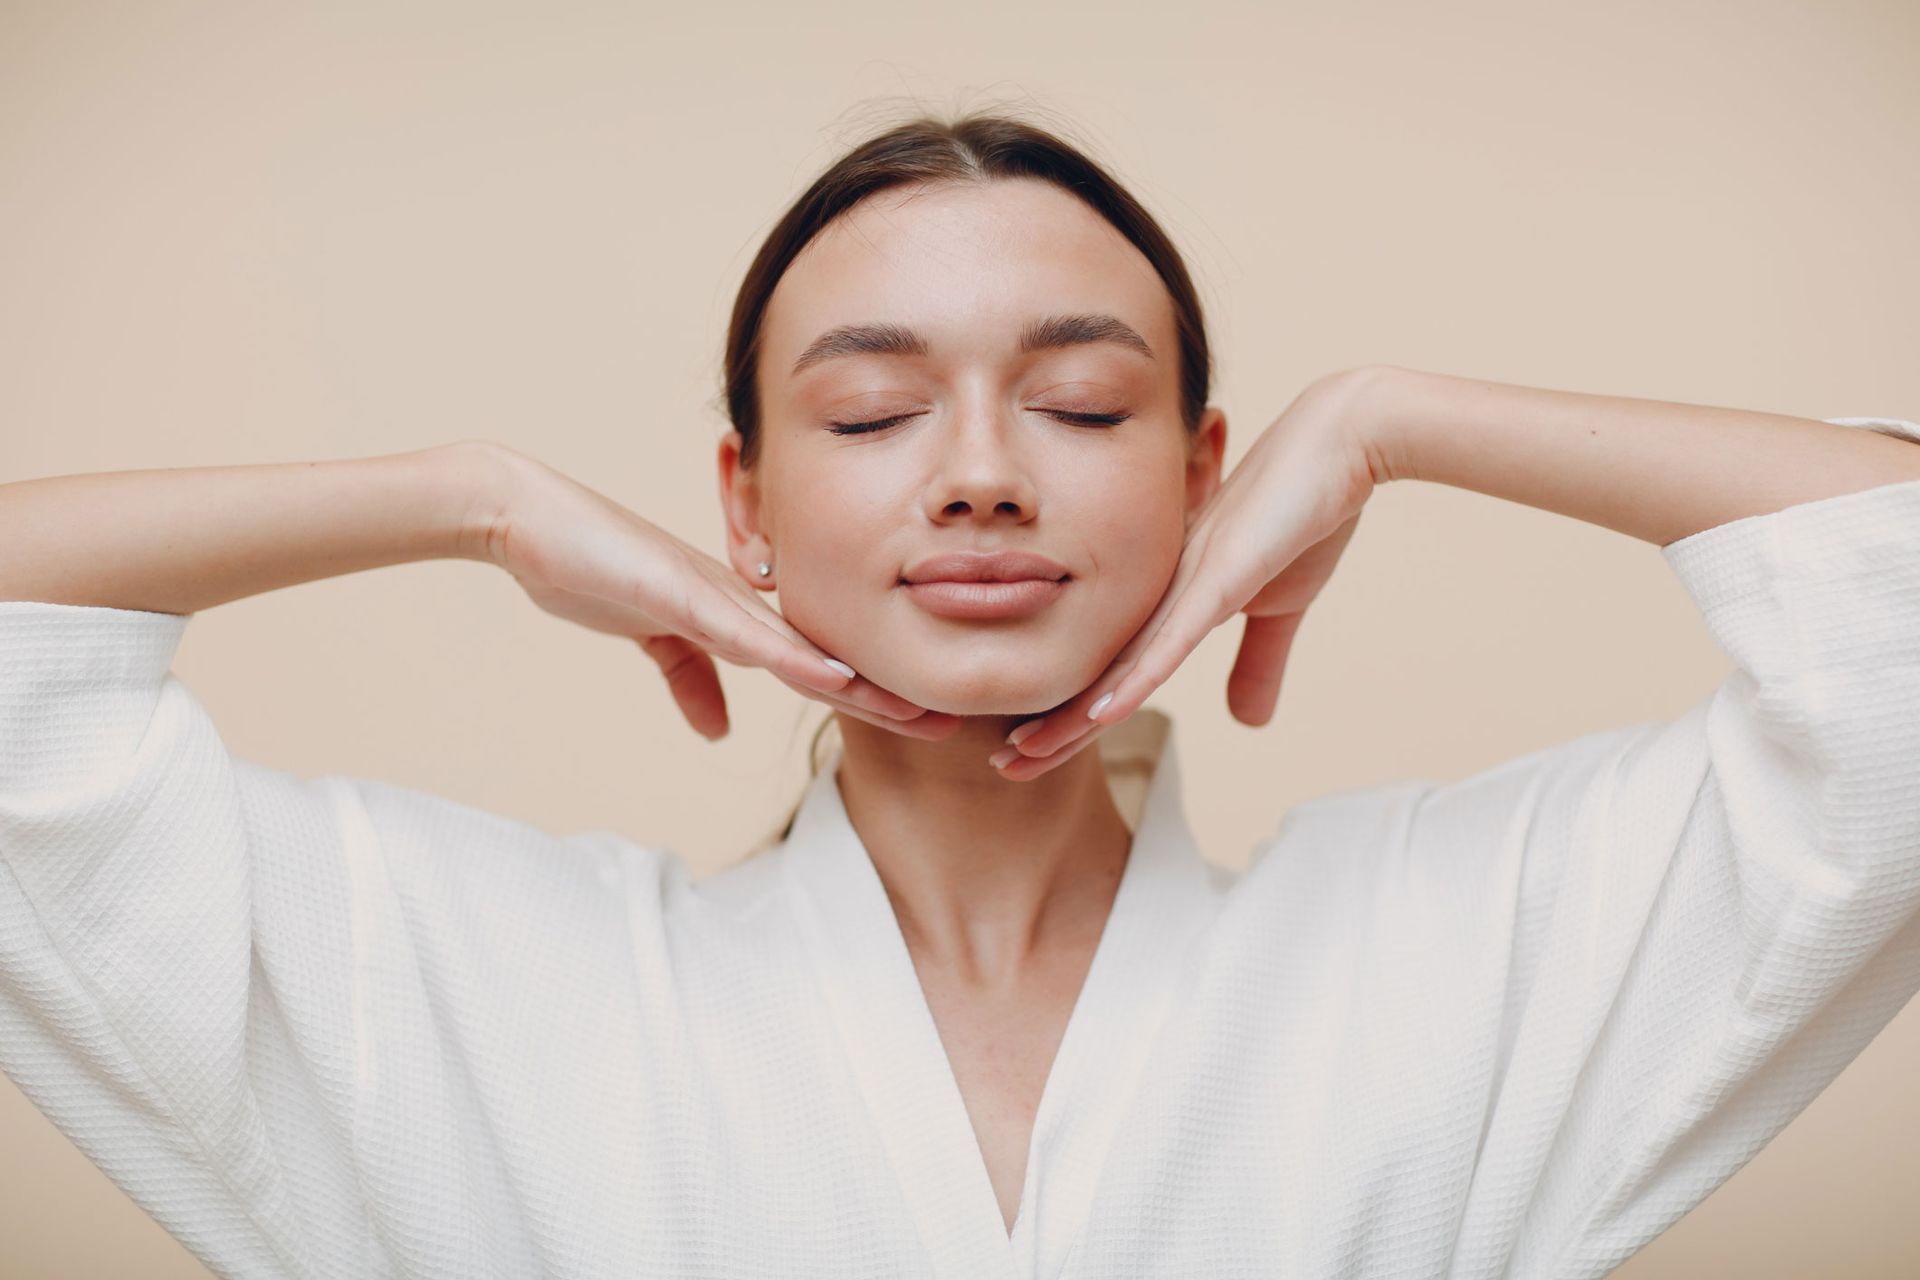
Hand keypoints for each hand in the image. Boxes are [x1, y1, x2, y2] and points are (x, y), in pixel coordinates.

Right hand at [476, 448, 962, 741]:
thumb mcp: (650, 638)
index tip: (916, 718)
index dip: (866, 690)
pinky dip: (794, 660)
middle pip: (826, 656)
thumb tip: (719, 730)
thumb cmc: (588, 565)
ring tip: (917, 712)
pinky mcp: (681, 594)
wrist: (525, 518)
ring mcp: (714, 594)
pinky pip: (746, 635)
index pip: (814, 660)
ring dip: (861, 685)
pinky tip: (837, 681)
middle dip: (886, 691)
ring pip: (803, 649)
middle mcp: (740, 599)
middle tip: (949, 721)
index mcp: (735, 611)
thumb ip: (689, 680)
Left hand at [991, 371, 1382, 779]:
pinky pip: (1170, 640)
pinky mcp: (1219, 578)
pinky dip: (1135, 681)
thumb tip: (1246, 722)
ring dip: (1073, 715)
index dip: (1074, 715)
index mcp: (1170, 599)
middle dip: (1051, 723)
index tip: (1032, 752)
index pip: (1114, 670)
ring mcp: (1185, 584)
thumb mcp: (1281, 608)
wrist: (1342, 443)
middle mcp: (1161, 592)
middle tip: (1003, 764)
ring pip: (1119, 664)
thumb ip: (1257, 663)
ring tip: (1024, 753)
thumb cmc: (1305, 514)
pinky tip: (1099, 715)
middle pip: (1097, 672)